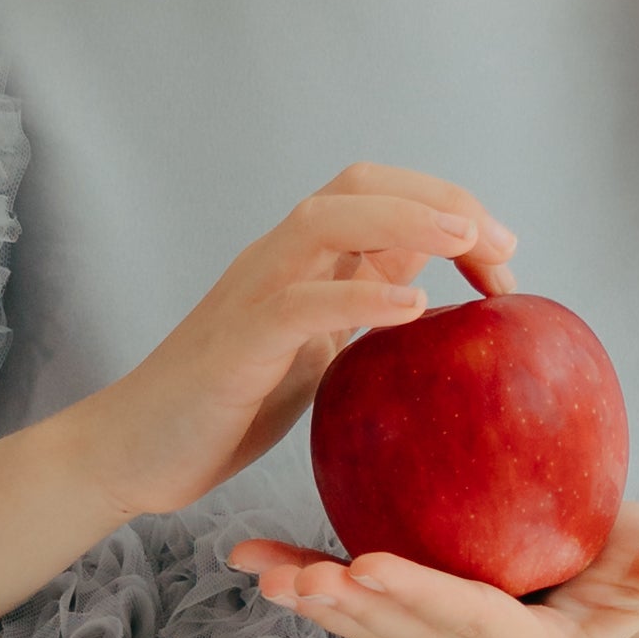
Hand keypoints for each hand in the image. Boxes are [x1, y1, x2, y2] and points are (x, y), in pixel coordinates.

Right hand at [75, 163, 517, 521]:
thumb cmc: (224, 408)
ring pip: (328, 221)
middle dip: (440, 198)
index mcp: (299, 262)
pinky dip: (362, 295)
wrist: (133, 451)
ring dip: (406, 220)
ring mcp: (252, 293)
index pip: (377, 197)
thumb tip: (424, 289)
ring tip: (467, 239)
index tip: (505, 256)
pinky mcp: (237, 342)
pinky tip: (415, 307)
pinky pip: (302, 302)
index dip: (447, 206)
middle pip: (359, 186)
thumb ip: (355, 314)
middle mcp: (275, 260)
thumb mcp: (312, 354)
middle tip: (504, 245)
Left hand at [227, 500, 638, 637]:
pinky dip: (309, 589)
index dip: (423, 595)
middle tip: (300, 571)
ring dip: (317, 605)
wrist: (607, 567)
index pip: (475, 620)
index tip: (370, 562)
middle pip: (411, 635)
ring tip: (266, 570)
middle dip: (353, 606)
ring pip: (373, 634)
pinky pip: (359, 616)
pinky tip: (257, 561)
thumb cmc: (634, 550)